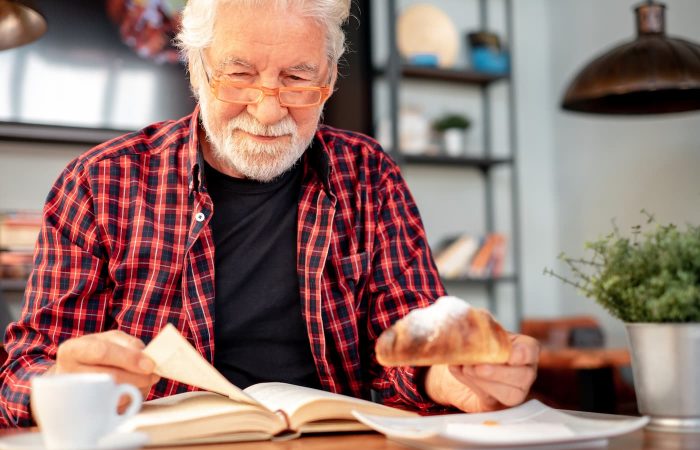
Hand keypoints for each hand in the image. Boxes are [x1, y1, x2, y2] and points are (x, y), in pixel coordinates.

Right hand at [48, 330, 159, 408]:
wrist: (77, 373)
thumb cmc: (97, 353)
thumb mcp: (110, 339)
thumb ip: (128, 343)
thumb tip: (145, 357)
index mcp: (72, 351)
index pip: (102, 353)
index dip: (128, 358)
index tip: (149, 364)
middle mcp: (69, 374)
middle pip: (110, 377)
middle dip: (138, 377)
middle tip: (153, 375)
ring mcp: (76, 396)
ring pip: (115, 396)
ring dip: (137, 389)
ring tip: (145, 381)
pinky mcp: (87, 412)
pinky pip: (116, 409)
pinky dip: (132, 399)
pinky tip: (135, 389)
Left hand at [424, 333, 539, 411]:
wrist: (461, 364)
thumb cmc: (476, 344)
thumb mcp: (478, 329)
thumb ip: (479, 324)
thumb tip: (472, 325)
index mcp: (523, 349)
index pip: (531, 350)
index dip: (523, 354)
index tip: (511, 356)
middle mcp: (523, 372)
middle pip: (523, 376)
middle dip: (499, 372)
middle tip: (478, 366)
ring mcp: (513, 391)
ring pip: (510, 394)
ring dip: (485, 381)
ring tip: (467, 369)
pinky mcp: (496, 405)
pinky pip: (491, 401)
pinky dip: (472, 386)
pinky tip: (461, 372)